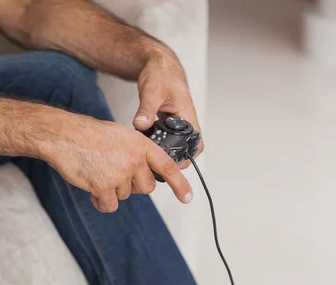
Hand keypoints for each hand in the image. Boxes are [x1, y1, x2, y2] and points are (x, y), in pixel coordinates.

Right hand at [41, 113, 192, 212]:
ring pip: (125, 195)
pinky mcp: (104, 186)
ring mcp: (120, 174)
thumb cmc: (89, 135)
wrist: (64, 136)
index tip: (188, 198)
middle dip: (132, 186)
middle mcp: (134, 160)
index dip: (180, 184)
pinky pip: (110, 205)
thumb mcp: (122, 136)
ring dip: (112, 190)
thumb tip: (144, 172)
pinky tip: (93, 188)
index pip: (167, 167)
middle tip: (114, 173)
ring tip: (98, 172)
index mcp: (141, 145)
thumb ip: (137, 153)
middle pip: (146, 188)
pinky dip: (101, 202)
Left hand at [133, 51, 203, 165]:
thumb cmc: (160, 74)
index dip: (186, 158)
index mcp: (188, 116)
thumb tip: (140, 125)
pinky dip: (159, 145)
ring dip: (166, 154)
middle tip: (156, 167)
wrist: (158, 66)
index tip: (172, 166)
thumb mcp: (151, 91)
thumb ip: (146, 110)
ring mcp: (178, 125)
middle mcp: (186, 122)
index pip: (195, 145)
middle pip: (186, 150)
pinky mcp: (169, 125)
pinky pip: (167, 140)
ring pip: (177, 147)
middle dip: (174, 160)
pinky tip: (147, 148)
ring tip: (150, 161)